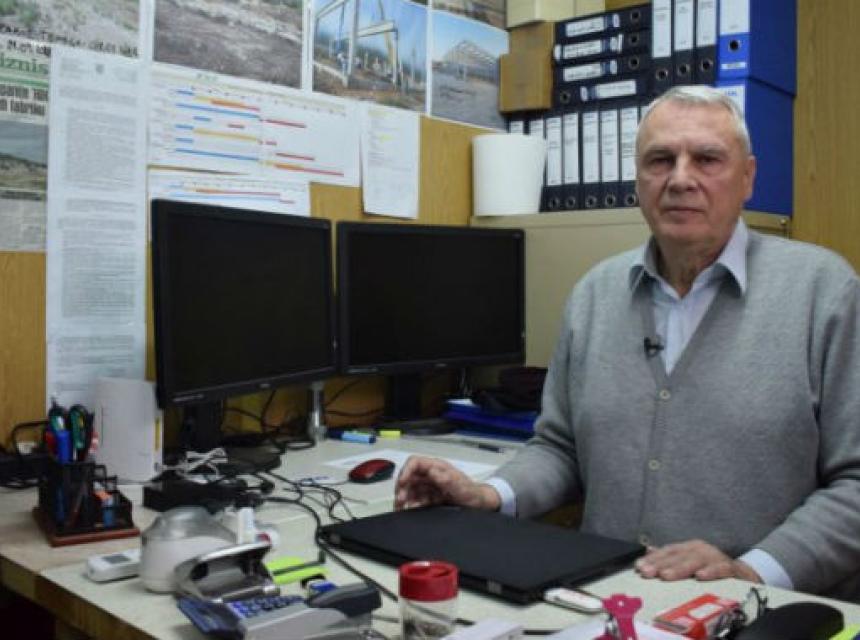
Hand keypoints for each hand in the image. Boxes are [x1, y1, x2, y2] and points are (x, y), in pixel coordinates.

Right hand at [394, 456, 500, 511]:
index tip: (402, 483)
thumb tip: (432, 471)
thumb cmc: (472, 493)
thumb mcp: (461, 486)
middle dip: (402, 488)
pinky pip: (416, 500)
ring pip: (410, 489)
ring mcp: (429, 486)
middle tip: (400, 501)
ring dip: (404, 498)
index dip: (406, 471)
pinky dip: (411, 505)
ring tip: (402, 508)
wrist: (480, 506)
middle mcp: (431, 475)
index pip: (415, 462)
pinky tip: (411, 511)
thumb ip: (448, 479)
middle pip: (409, 476)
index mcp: (437, 467)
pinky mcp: (429, 497)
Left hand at [634, 539, 762, 582]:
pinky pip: (721, 569)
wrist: (743, 574)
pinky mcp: (731, 567)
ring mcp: (715, 557)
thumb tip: (648, 550)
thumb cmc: (711, 568)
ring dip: (680, 568)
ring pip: (695, 561)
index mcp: (689, 548)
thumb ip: (670, 557)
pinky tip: (700, 576)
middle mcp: (700, 549)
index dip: (652, 559)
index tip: (638, 567)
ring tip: (666, 575)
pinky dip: (711, 572)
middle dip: (660, 564)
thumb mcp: (690, 561)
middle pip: (678, 556)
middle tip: (647, 572)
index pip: (667, 551)